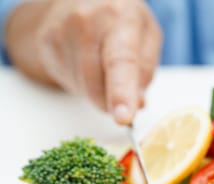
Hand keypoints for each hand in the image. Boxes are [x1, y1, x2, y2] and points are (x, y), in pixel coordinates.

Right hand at [35, 0, 161, 124]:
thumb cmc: (121, 21)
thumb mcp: (147, 35)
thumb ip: (146, 70)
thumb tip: (138, 103)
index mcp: (122, 18)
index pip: (121, 60)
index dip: (122, 92)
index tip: (123, 117)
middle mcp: (89, 20)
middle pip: (97, 82)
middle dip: (111, 102)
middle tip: (122, 105)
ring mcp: (63, 30)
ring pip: (82, 87)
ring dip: (98, 93)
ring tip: (104, 70)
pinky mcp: (47, 42)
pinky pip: (68, 82)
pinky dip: (83, 85)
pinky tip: (87, 66)